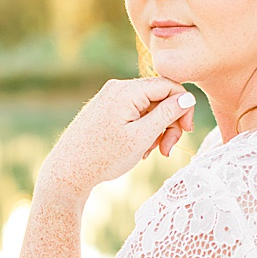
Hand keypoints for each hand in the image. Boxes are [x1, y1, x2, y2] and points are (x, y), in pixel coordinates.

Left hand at [36, 78, 197, 200]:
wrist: (68, 172)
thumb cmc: (103, 157)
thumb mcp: (142, 137)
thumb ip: (167, 114)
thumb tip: (188, 97)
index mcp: (126, 91)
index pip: (170, 86)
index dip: (184, 108)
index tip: (186, 132)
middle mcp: (117, 88)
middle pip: (159, 98)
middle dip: (168, 124)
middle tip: (166, 150)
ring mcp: (110, 98)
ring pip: (148, 108)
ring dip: (155, 131)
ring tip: (148, 153)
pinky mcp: (105, 110)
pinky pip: (134, 114)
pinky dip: (141, 131)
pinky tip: (137, 150)